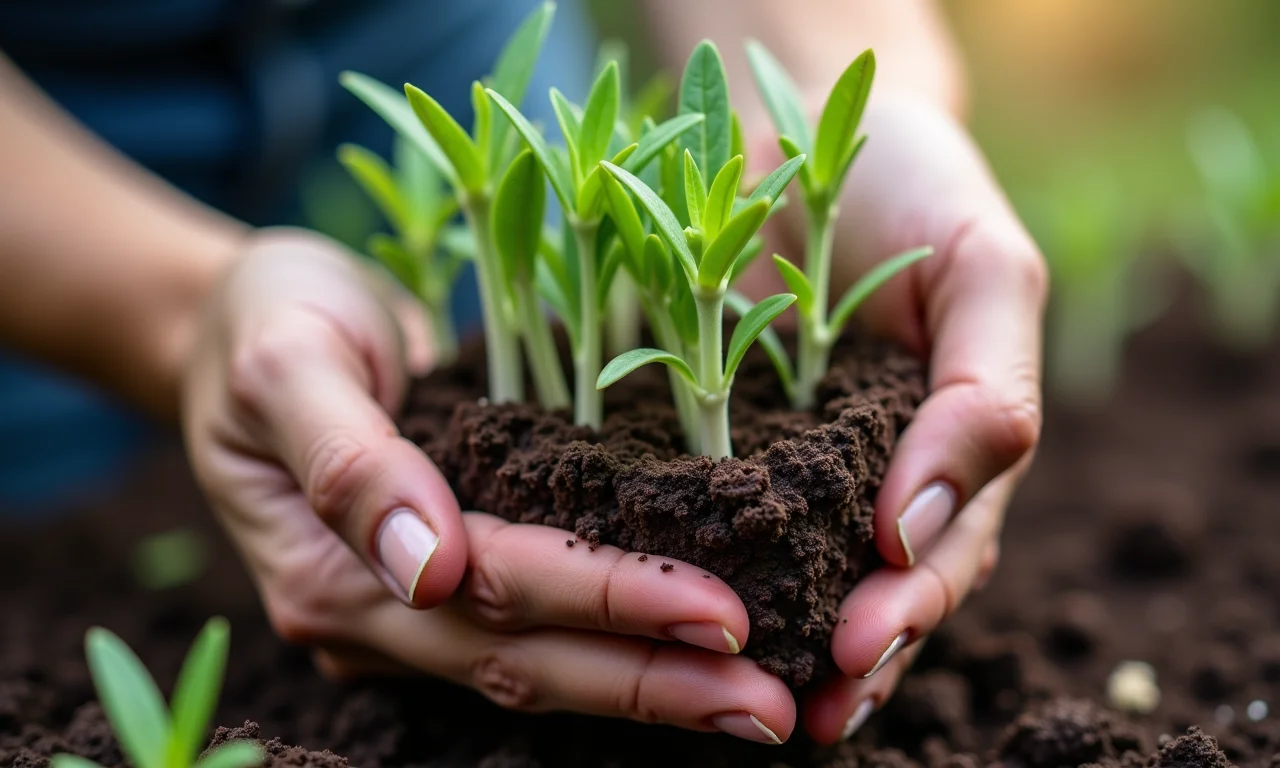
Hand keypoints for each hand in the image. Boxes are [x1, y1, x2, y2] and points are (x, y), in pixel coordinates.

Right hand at [181, 228, 795, 743]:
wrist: (239, 319)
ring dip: (647, 688)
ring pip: (536, 664)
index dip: (609, 602)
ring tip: (756, 702)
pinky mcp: (434, 592)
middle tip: (771, 704)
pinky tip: (689, 660)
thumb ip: (348, 460)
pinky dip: (614, 649)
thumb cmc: (266, 319)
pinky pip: (531, 634)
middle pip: (527, 660)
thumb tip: (424, 567)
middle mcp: (375, 612)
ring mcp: (403, 611)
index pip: (496, 594)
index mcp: (331, 568)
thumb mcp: (285, 362)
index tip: (722, 614)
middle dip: (652, 683)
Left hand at [746, 93, 1046, 742]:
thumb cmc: (916, 188)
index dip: (910, 609)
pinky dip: (691, 560)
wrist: (803, 124)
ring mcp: (789, 460)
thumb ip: (984, 396)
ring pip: (789, 570)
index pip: (945, 554)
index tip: (859, 649)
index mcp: (951, 450)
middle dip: (844, 655)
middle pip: (872, 588)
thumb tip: (915, 529)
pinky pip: (703, 508)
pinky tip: (665, 606)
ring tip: (746, 703)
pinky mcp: (708, 434)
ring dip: (772, 640)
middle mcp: (872, 471)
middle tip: (809, 714)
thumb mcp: (986, 270)